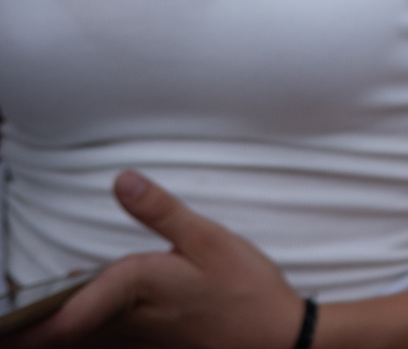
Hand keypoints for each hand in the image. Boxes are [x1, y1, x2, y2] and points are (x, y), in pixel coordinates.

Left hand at [5, 172, 306, 348]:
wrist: (275, 339)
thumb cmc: (244, 289)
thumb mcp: (209, 239)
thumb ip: (161, 211)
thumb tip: (122, 179)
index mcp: (138, 286)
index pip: (68, 310)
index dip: (27, 322)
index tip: (0, 324)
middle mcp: (128, 318)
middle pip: (65, 330)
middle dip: (27, 332)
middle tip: (2, 330)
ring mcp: (138, 339)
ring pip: (82, 341)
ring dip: (50, 338)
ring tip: (18, 334)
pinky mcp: (151, 347)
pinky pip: (104, 346)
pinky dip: (83, 340)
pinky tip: (74, 334)